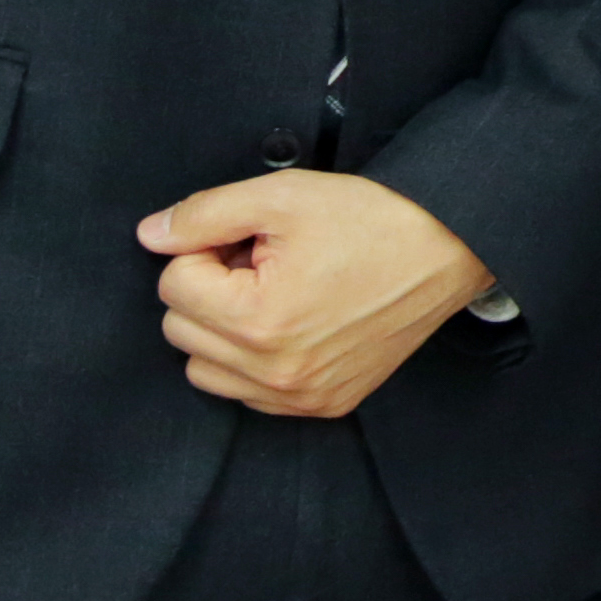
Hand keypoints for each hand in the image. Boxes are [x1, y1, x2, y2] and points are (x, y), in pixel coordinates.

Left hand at [140, 171, 495, 419]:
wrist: (450, 248)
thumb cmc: (371, 218)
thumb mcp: (283, 195)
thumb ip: (205, 213)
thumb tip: (151, 235)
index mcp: (259, 320)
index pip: (173, 285)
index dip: (206, 249)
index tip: (250, 240)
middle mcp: (276, 372)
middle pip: (181, 330)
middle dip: (211, 290)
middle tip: (264, 264)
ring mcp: (301, 397)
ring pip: (205, 370)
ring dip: (223, 331)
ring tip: (276, 295)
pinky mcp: (324, 405)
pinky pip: (249, 394)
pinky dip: (254, 362)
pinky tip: (295, 324)